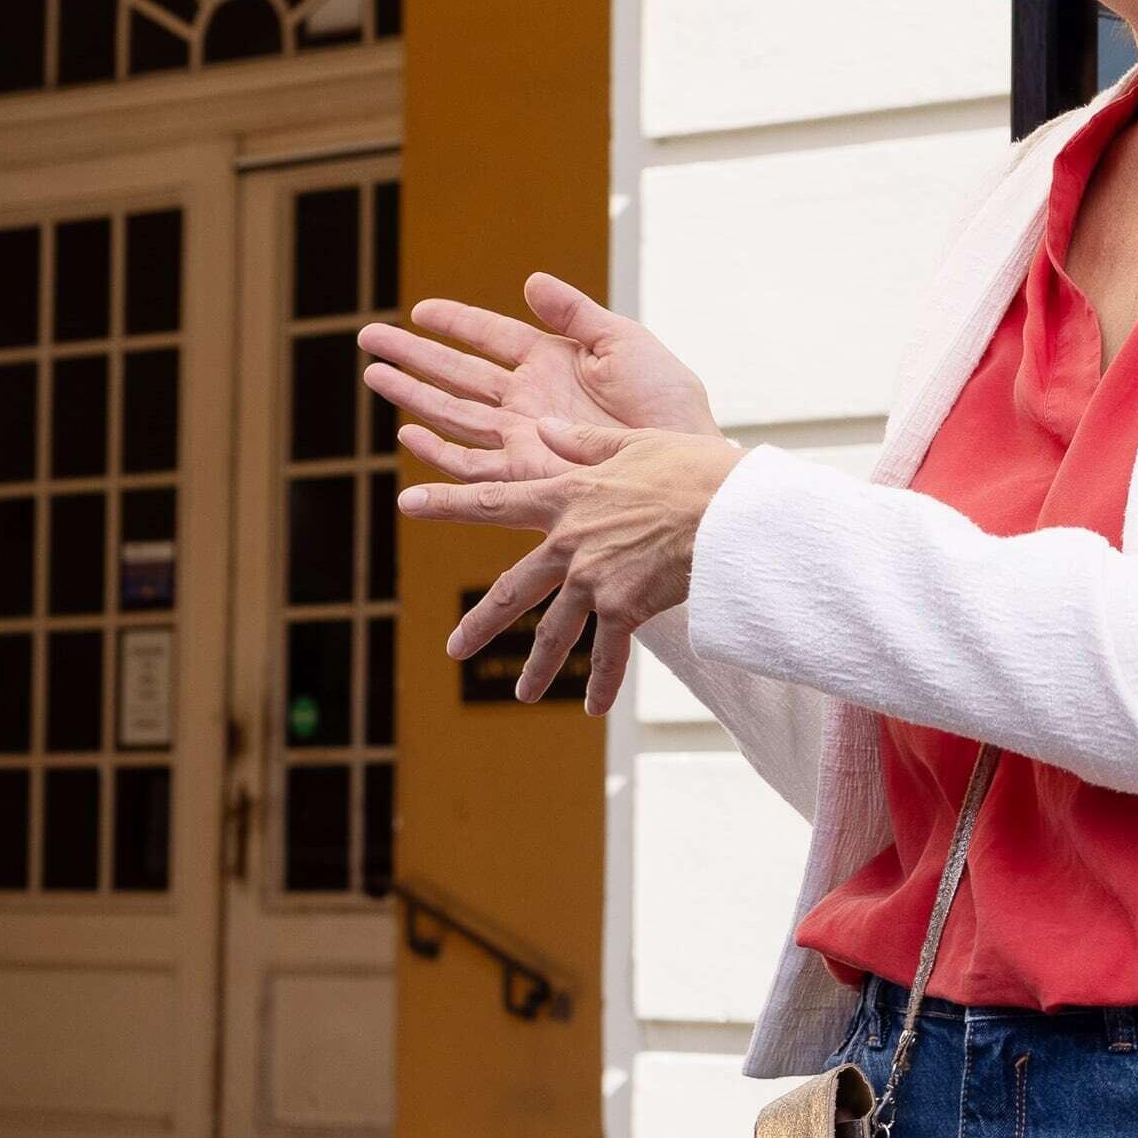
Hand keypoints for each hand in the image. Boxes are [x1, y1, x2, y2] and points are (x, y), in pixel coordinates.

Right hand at [358, 275, 715, 485]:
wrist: (684, 462)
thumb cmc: (669, 406)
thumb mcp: (624, 342)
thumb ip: (575, 313)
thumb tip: (529, 281)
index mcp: (552, 360)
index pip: (490, 335)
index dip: (455, 323)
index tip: (419, 310)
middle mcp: (529, 398)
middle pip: (457, 373)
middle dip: (412, 356)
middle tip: (368, 338)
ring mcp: (523, 437)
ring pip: (453, 414)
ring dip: (412, 396)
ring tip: (373, 375)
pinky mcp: (525, 474)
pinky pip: (471, 463)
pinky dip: (437, 450)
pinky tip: (408, 432)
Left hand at [405, 417, 738, 713]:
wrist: (731, 511)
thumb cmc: (692, 468)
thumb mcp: (634, 442)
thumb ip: (584, 441)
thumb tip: (543, 427)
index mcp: (566, 497)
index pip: (493, 500)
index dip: (446, 502)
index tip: (405, 502)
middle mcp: (569, 543)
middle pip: (512, 590)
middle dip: (481, 623)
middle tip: (453, 649)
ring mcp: (593, 579)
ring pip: (554, 632)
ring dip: (538, 668)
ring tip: (521, 696)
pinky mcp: (625, 607)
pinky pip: (608, 653)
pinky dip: (602, 683)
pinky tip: (592, 710)